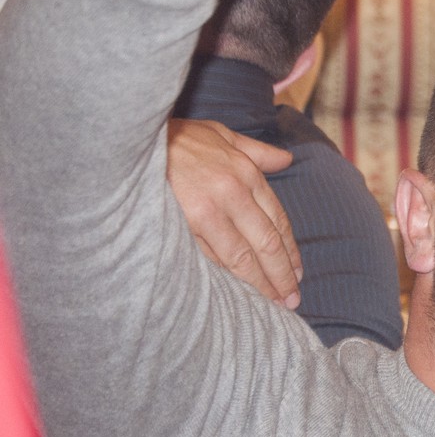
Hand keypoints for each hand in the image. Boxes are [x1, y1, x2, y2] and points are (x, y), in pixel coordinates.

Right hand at [167, 119, 301, 306]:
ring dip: (261, 283)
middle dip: (282, 275)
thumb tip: (287, 160)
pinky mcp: (184, 225)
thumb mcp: (222, 134)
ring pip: (243, 256)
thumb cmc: (179, 138)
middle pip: (267, 243)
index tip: (297, 272)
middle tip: (292, 299)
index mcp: (247, 175)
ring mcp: (208, 212)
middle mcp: (234, 194)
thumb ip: (258, 152)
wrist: (134, 139)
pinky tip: (238, 292)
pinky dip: (228, 276)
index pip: (278, 221)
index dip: (290, 251)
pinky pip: (212, 256)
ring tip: (273, 302)